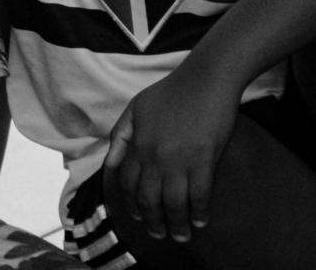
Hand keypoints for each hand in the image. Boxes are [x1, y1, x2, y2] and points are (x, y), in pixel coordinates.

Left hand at [104, 66, 240, 242]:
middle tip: (159, 233)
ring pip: (174, 203)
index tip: (136, 215)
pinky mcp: (204, 159)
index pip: (128, 183)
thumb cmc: (170, 91)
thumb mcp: (135, 108)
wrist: (204, 79)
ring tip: (180, 235)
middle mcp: (154, 156)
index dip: (131, 203)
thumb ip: (120, 136)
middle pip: (149, 199)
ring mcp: (179, 159)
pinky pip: (200, 194)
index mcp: (137, 144)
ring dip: (176, 224)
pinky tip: (200, 220)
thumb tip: (111, 164)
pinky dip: (199, 211)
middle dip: (152, 221)